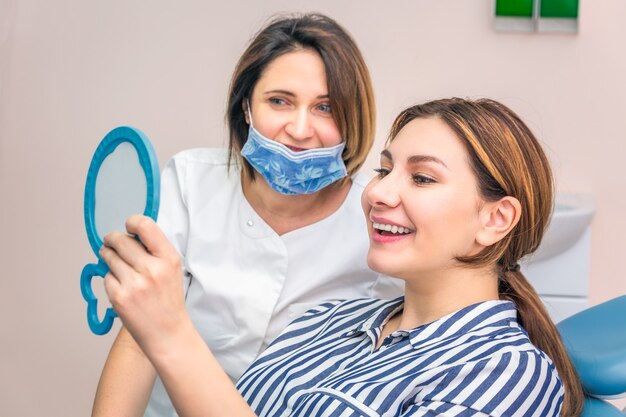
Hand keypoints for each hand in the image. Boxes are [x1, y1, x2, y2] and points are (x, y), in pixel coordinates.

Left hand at [100, 215, 187, 355]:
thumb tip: (130, 234)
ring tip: (115, 262)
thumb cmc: (169, 300)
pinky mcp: (119, 297)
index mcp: (168, 259)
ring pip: (109, 257)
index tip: (128, 227)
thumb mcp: (173, 269)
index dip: (132, 222)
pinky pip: (106, 277)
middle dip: (112, 239)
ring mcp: (134, 283)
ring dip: (108, 256)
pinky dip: (111, 279)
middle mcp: (152, 269)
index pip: (145, 226)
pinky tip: (121, 286)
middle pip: (121, 240)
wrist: (168, 333)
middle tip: (111, 241)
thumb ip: (155, 250)